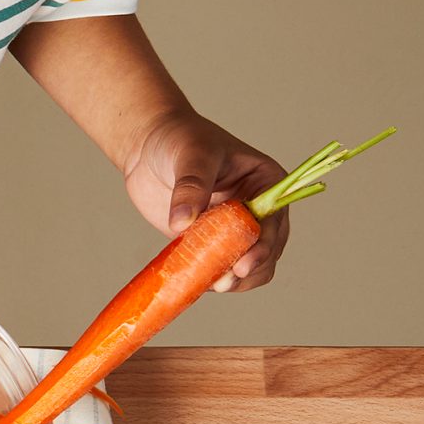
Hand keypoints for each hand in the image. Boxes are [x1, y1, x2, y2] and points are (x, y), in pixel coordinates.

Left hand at [124, 110, 288, 290]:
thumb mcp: (191, 155)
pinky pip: (216, 268)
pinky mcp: (207, 242)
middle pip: (268, 250)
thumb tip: (183, 222)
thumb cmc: (179, 139)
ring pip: (246, 266)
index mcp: (267, 183)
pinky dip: (208, 279)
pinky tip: (193, 282)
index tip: (244, 264)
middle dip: (250, 269)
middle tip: (225, 282)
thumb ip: (191, 186)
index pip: (275, 221)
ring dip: (233, 281)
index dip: (264, 246)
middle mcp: (256, 209)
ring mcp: (232, 228)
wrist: (147, 147)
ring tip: (211, 284)